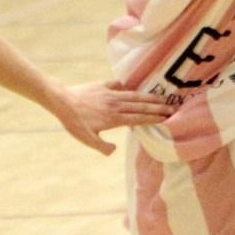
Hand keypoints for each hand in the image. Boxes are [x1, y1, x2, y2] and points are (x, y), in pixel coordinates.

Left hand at [50, 80, 175, 154]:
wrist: (62, 101)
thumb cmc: (74, 122)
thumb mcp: (87, 139)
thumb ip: (102, 146)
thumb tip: (114, 150)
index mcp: (115, 118)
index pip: (139, 119)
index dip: (153, 119)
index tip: (166, 119)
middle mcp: (116, 104)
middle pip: (141, 106)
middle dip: (158, 108)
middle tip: (172, 108)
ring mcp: (110, 93)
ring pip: (134, 95)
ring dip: (149, 97)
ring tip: (161, 98)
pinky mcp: (103, 85)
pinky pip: (119, 84)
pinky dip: (128, 86)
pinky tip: (134, 87)